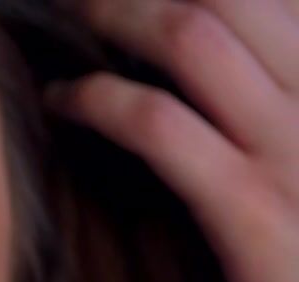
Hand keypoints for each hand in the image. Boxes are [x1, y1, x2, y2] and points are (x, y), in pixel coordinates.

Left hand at [46, 0, 298, 281]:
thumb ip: (287, 114)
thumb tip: (224, 80)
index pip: (275, 4)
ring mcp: (294, 146)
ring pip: (194, 35)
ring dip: (117, 14)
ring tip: (70, 17)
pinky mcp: (250, 205)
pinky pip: (160, 124)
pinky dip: (98, 98)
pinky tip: (63, 100)